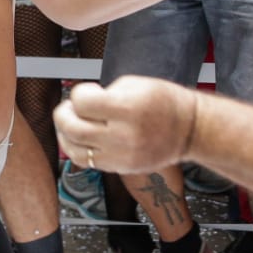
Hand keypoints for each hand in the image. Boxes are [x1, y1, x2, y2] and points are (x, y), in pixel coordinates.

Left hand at [54, 77, 197, 173]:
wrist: (190, 130)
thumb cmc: (164, 102)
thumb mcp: (135, 84)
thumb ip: (105, 94)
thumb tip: (82, 103)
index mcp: (128, 108)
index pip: (82, 102)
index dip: (79, 93)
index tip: (89, 91)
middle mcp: (123, 135)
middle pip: (73, 129)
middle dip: (63, 114)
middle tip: (70, 107)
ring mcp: (121, 156)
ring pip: (74, 151)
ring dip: (65, 134)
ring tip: (70, 123)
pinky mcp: (121, 168)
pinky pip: (87, 163)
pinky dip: (77, 149)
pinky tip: (80, 138)